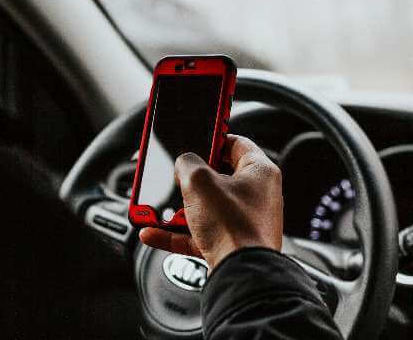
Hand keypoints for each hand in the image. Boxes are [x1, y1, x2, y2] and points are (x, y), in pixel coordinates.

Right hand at [139, 134, 282, 270]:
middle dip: (186, 179)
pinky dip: (175, 233)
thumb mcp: (199, 182)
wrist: (241, 275)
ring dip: (176, 208)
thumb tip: (183, 164)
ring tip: (154, 207)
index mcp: (259, 172)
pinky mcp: (230, 243)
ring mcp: (243, 221)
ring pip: (203, 207)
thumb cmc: (234, 228)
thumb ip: (186, 163)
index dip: (212, 138)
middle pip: (215, 177)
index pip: (235, 143)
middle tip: (170, 175)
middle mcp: (255, 195)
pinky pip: (198, 232)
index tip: (194, 138)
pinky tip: (153, 232)